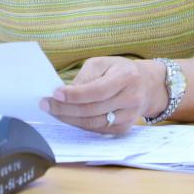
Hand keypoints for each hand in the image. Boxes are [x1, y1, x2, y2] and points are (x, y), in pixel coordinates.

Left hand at [39, 56, 164, 133]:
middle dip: (65, 108)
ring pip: (93, 123)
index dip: (75, 95)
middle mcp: (131, 99)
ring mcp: (129, 117)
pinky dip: (79, 124)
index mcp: (126, 78)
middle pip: (92, 110)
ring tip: (52, 110)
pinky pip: (97, 130)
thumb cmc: (120, 71)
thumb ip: (85, 77)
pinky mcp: (124, 129)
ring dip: (69, 118)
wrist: (147, 85)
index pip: (97, 91)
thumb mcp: (103, 63)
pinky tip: (67, 117)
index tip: (55, 93)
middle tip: (45, 104)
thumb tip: (65, 93)